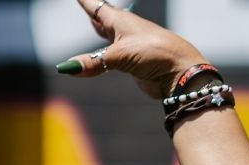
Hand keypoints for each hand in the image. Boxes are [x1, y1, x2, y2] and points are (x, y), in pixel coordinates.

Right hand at [57, 0, 208, 99]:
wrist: (182, 73)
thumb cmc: (155, 54)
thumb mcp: (120, 56)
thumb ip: (93, 62)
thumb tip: (66, 68)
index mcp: (121, 21)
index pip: (96, 7)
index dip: (86, 1)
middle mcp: (126, 32)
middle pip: (105, 19)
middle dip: (95, 13)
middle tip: (87, 4)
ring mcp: (132, 48)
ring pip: (112, 37)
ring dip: (102, 33)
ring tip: (95, 24)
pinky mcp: (137, 65)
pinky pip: (115, 58)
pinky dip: (105, 58)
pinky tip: (105, 58)